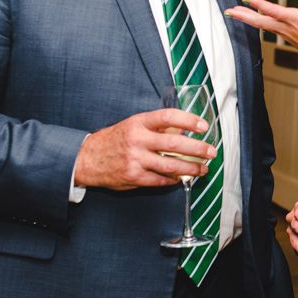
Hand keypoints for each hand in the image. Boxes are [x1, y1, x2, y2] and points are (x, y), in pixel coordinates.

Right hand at [72, 107, 214, 189]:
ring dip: (191, 168)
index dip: (189, 120)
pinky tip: (181, 178)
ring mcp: (135, 160)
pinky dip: (173, 180)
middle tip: (211, 152)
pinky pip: (159, 180)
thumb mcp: (134, 125)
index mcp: (139, 123)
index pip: (168, 117)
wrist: (86, 159)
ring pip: (170, 165)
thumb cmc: (116, 139)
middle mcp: (137, 140)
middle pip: (174, 144)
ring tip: (203, 169)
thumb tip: (185, 130)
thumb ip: (157, 127)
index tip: (203, 126)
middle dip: (197, 149)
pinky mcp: (133, 177)